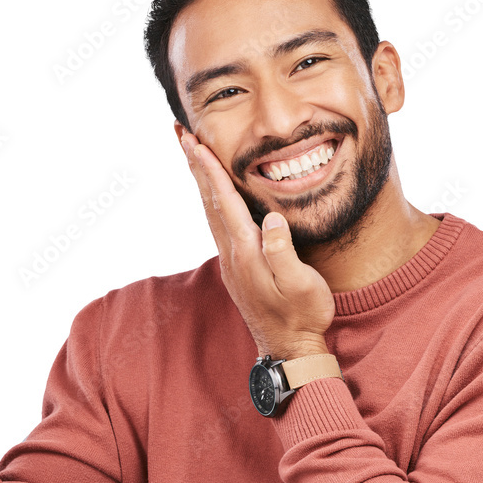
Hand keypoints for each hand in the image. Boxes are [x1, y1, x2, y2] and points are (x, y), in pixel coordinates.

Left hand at [181, 132, 334, 359]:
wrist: (291, 350)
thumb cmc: (302, 316)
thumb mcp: (300, 285)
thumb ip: (283, 252)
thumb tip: (271, 218)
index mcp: (246, 251)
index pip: (223, 200)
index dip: (208, 168)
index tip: (194, 141)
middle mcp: (232, 253)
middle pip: (208, 199)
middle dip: (194, 164)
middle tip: (180, 133)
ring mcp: (232, 260)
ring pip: (210, 210)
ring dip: (199, 179)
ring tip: (191, 153)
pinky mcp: (237, 266)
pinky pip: (218, 222)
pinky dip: (211, 198)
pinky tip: (213, 193)